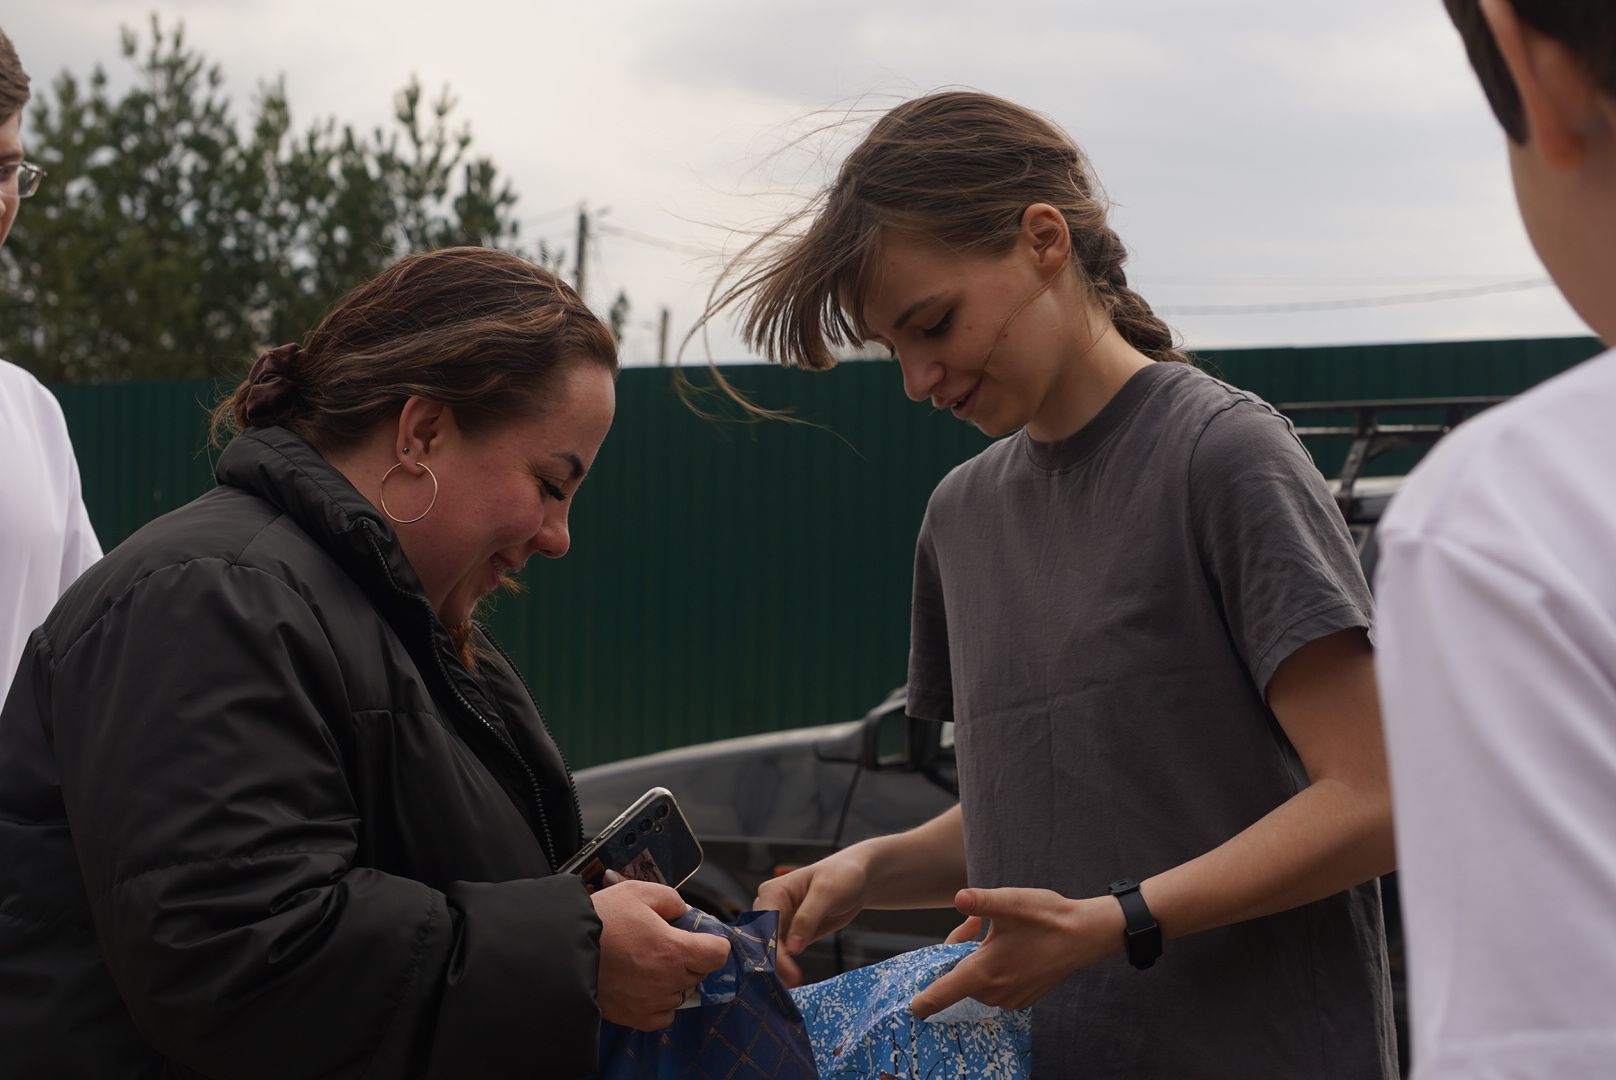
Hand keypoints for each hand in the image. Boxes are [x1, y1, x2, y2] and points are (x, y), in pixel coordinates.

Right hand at [593, 880, 730, 1030]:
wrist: (562, 950)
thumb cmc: (600, 920)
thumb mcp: (638, 892)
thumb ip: (670, 899)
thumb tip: (683, 911)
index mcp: (674, 949)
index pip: (718, 953)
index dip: (712, 942)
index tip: (701, 937)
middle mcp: (668, 980)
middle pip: (699, 971)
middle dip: (689, 957)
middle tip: (664, 943)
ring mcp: (653, 1002)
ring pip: (681, 992)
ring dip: (672, 979)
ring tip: (646, 962)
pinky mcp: (636, 1018)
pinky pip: (663, 1014)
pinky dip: (659, 1001)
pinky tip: (643, 984)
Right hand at [752, 849, 871, 986]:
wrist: (857, 880)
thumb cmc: (841, 877)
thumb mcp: (827, 893)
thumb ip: (808, 918)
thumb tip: (792, 948)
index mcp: (773, 891)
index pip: (765, 924)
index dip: (771, 948)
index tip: (783, 971)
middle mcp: (769, 907)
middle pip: (762, 940)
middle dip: (771, 962)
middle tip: (788, 983)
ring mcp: (778, 922)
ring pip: (769, 950)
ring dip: (777, 969)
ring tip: (791, 986)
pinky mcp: (788, 935)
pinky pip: (781, 954)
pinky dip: (784, 968)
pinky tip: (792, 982)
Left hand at [909, 888, 1123, 1017]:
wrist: (1086, 935)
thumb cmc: (1047, 917)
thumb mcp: (1011, 902)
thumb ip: (980, 900)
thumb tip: (958, 898)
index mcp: (984, 971)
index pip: (941, 995)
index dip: (922, 1001)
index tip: (908, 1006)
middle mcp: (994, 991)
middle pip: (957, 979)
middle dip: (957, 954)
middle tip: (973, 924)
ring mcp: (1010, 998)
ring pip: (976, 982)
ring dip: (976, 960)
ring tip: (993, 932)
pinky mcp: (1023, 998)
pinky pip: (994, 987)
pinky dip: (992, 969)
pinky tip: (1007, 948)